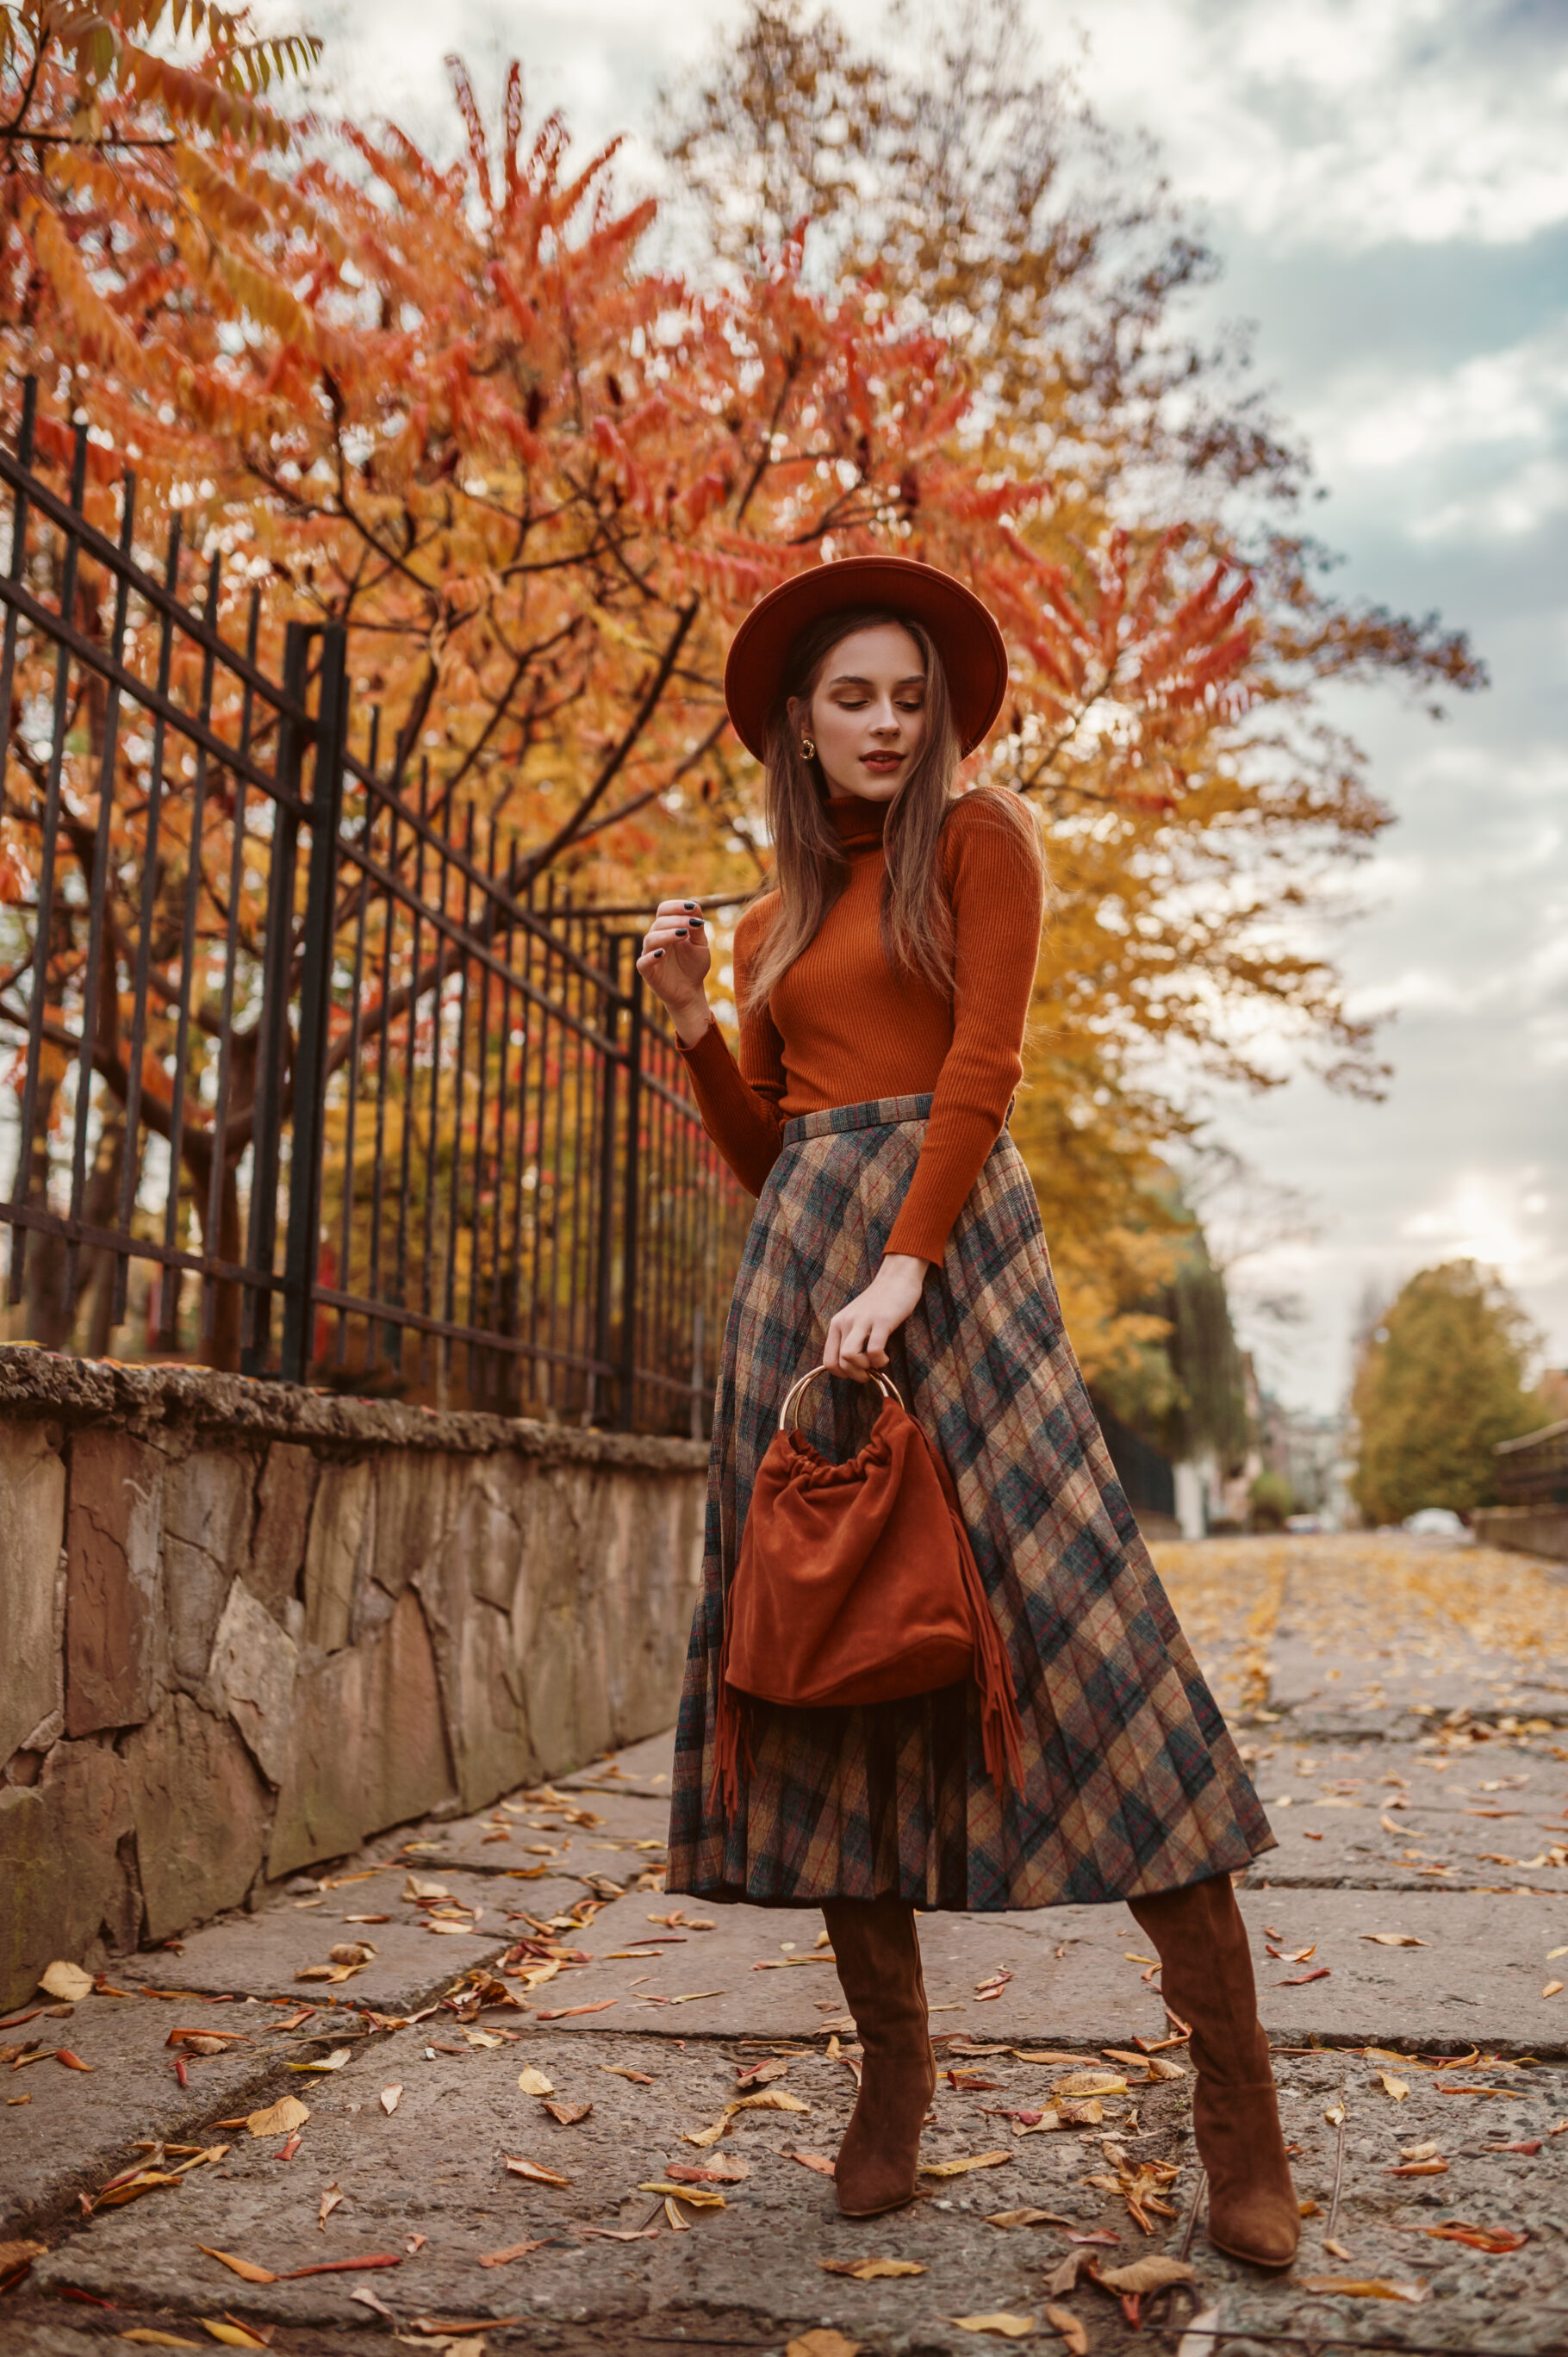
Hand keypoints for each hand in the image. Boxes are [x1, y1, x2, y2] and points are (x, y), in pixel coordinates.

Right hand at [637, 897, 711, 1046]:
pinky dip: (651, 956)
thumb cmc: (694, 965)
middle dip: (677, 920)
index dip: (676, 906)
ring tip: (682, 935)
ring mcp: (650, 954)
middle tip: (692, 925)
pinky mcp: (647, 971)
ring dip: (666, 934)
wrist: (690, 991)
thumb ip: (697, 928)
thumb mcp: (700, 945)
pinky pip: (643, 961)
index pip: (664, 910)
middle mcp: (656, 938)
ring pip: (650, 938)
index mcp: (667, 928)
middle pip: (659, 922)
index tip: (692, 908)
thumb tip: (695, 908)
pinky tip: (663, 953)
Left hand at [822, 1254, 929, 1379]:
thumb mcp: (857, 1318)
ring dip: (864, 1368)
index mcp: (837, 1323)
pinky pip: (874, 1350)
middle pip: (839, 1362)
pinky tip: (886, 1357)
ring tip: (876, 1364)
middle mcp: (846, 1322)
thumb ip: (851, 1337)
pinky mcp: (881, 1320)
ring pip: (849, 1356)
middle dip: (855, 1375)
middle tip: (869, 1373)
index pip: (828, 1360)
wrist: (897, 1277)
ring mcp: (863, 1320)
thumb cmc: (879, 1302)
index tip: (856, 1372)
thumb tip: (853, 1367)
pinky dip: (879, 1360)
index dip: (841, 1374)